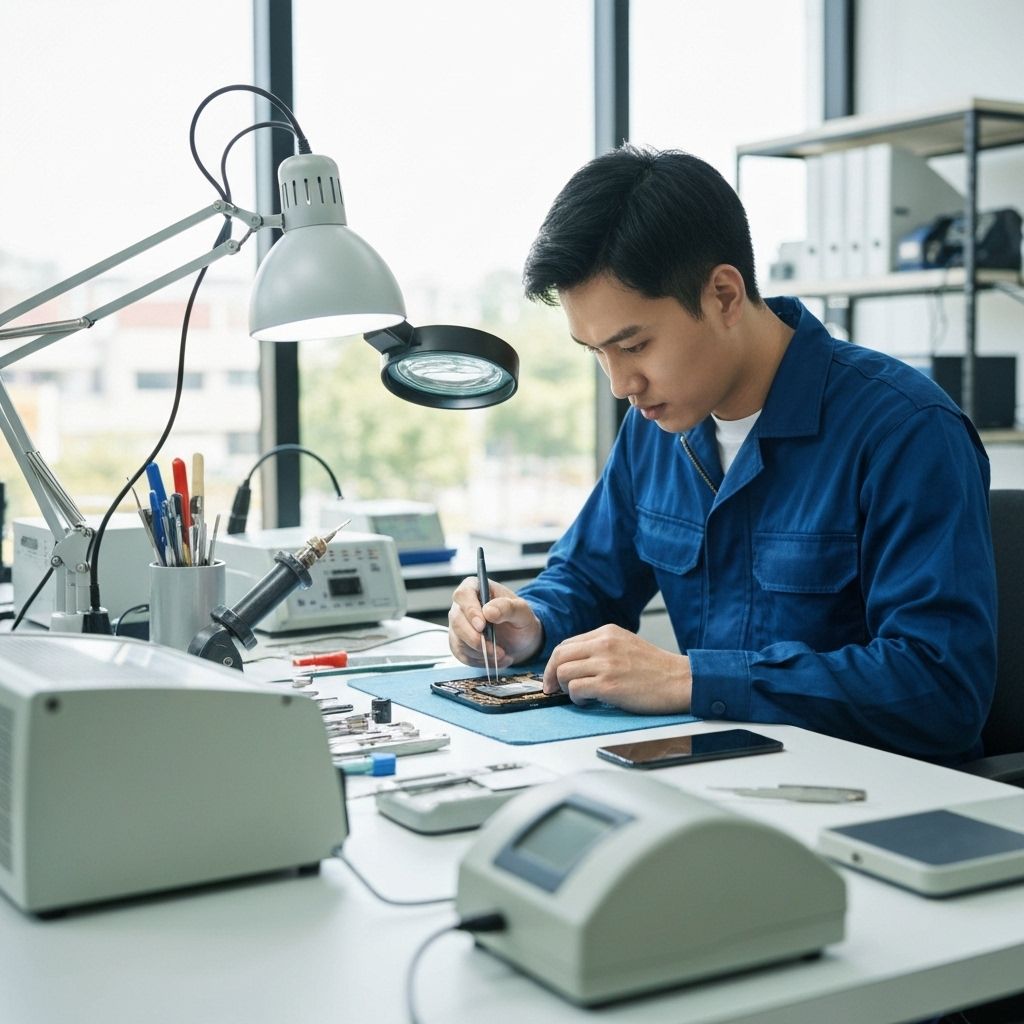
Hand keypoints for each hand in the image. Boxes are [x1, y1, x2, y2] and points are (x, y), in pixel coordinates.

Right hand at [448, 576, 543, 668]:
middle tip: (497, 649)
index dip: (470, 611)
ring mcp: (458, 625)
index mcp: (475, 588)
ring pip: (459, 641)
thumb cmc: (520, 620)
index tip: (482, 626)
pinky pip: (462, 655)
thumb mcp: (522, 611)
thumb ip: (508, 608)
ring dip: (482, 653)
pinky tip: (495, 659)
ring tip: (502, 654)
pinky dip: (480, 661)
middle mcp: (462, 606)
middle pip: (457, 621)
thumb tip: (488, 611)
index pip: (463, 595)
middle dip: (477, 639)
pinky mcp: (458, 643)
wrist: (520, 639)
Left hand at [542, 624, 691, 713]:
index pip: (566, 644)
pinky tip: (588, 701)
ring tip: (579, 695)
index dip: (555, 662)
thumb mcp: (626, 644)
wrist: (680, 680)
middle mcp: (603, 644)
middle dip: (550, 675)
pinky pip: (575, 689)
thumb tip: (576, 661)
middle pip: (559, 656)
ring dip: (565, 688)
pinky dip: (576, 698)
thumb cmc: (656, 668)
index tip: (553, 675)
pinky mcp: (608, 685)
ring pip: (563, 673)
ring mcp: (605, 664)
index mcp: (606, 632)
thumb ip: (601, 647)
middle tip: (552, 689)